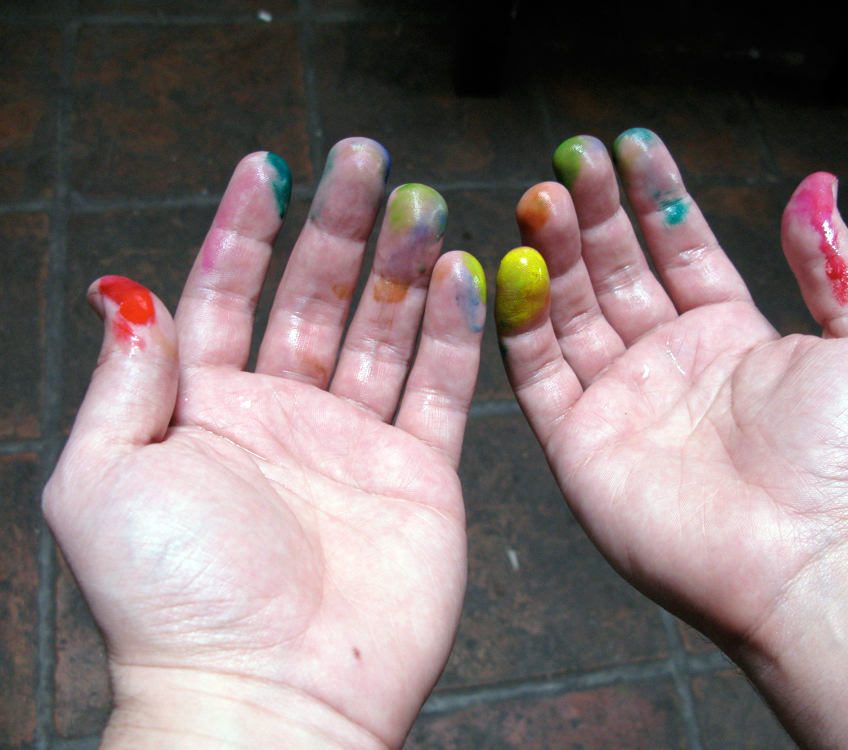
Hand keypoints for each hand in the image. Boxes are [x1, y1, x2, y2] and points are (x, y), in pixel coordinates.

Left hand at [44, 139, 486, 749]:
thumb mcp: (106, 479)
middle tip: (366, 159)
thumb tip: (128, 291)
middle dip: (341, 226)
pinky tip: (462, 274)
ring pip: (384, 331)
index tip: (269, 166)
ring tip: (420, 203)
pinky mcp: (418, 476)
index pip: (226, 293)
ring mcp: (354, 445)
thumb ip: (127, 380)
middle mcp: (283, 418)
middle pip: (316, 298)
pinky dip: (454, 332)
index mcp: (205, 411)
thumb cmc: (173, 602)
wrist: (270, 697)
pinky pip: (439, 390)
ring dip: (403, 265)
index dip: (246, 227)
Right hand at [497, 129, 847, 746]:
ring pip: (569, 310)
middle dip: (593, 213)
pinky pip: (536, 371)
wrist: (818, 563)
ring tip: (542, 195)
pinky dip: (519, 319)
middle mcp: (667, 364)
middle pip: (615, 271)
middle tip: (573, 157)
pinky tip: (515, 265)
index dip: (655, 196)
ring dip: (551, 252)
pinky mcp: (577, 443)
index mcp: (729, 337)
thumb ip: (833, 265)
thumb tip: (816, 186)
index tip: (633, 144)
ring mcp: (619, 402)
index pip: (679, 249)